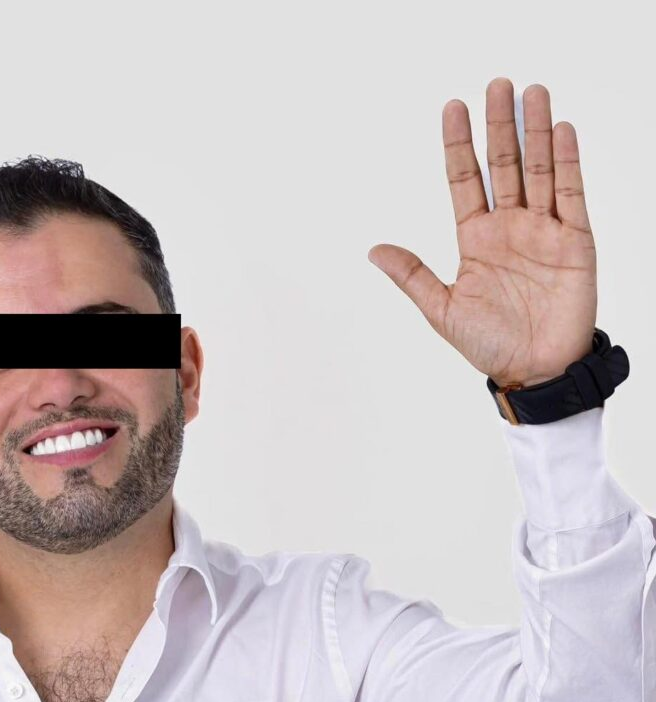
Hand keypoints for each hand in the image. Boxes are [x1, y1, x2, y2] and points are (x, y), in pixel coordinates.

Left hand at [368, 78, 596, 386]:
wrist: (535, 371)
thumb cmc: (488, 344)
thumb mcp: (440, 309)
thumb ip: (411, 276)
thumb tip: (372, 250)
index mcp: (475, 239)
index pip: (465, 180)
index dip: (459, 144)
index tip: (452, 107)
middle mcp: (509, 227)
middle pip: (504, 164)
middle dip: (499, 125)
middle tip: (496, 84)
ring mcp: (542, 230)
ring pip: (539, 170)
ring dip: (535, 132)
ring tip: (531, 93)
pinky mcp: (574, 241)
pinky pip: (571, 194)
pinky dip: (567, 163)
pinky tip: (560, 132)